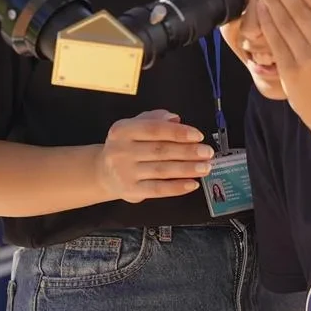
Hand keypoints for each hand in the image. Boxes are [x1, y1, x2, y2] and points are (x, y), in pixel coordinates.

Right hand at [96, 110, 214, 202]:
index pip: (154, 129)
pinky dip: (177, 187)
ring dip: (187, 169)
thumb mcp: (134, 126)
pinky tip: (192, 183)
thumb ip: (155, 119)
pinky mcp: (131, 191)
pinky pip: (158, 189)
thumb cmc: (126, 146)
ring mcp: (125, 172)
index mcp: (122, 130)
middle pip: (160, 150)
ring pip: (162, 170)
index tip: (197, 135)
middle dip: (188, 151)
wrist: (103, 172)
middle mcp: (121, 151)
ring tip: (205, 167)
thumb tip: (176, 119)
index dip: (178, 132)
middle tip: (207, 152)